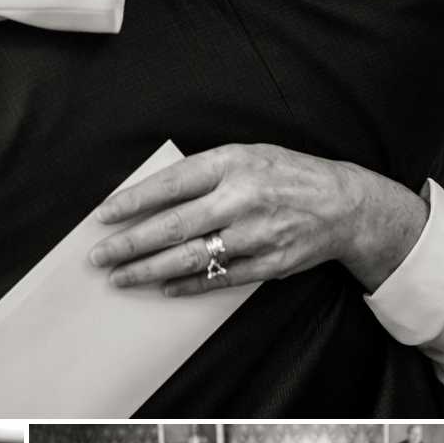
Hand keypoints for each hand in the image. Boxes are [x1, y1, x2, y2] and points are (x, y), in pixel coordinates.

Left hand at [89, 144, 427, 294]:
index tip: (103, 216)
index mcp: (232, 163)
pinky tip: (163, 287)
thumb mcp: (246, 155)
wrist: (344, 204)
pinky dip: (187, 284)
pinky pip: (218, 279)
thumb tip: (151, 198)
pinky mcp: (268, 263)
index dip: (132, 201)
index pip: (170, 184)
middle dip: (130, 244)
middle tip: (99, 257)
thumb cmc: (285, 174)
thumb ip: (203, 173)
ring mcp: (255, 234)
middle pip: (173, 226)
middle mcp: (241, 198)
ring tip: (120, 277)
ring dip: (149, 270)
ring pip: (191, 258)